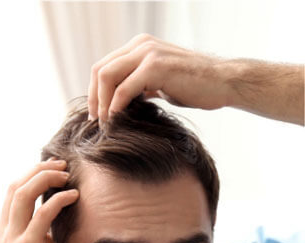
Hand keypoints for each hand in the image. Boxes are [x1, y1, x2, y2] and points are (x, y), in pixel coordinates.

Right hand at [0, 160, 78, 242]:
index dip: (30, 177)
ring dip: (46, 178)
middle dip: (38, 170)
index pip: (12, 195)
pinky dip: (57, 201)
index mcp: (3, 236)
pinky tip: (72, 197)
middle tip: (60, 164)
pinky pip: (41, 216)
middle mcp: (3, 234)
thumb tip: (50, 235)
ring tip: (66, 174)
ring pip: (23, 194)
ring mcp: (11, 241)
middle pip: (15, 187)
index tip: (50, 171)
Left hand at [88, 33, 229, 121]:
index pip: (104, 66)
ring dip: (102, 103)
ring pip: (107, 76)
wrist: (223, 82)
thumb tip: (122, 102)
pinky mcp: (156, 66)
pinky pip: (124, 88)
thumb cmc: (195, 86)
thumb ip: (141, 86)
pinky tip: (116, 119)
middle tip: (96, 121)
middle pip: (100, 69)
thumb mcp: (161, 84)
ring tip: (105, 123)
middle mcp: (141, 45)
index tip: (97, 114)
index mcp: (140, 47)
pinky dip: (115, 105)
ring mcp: (147, 53)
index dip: (95, 91)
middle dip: (93, 98)